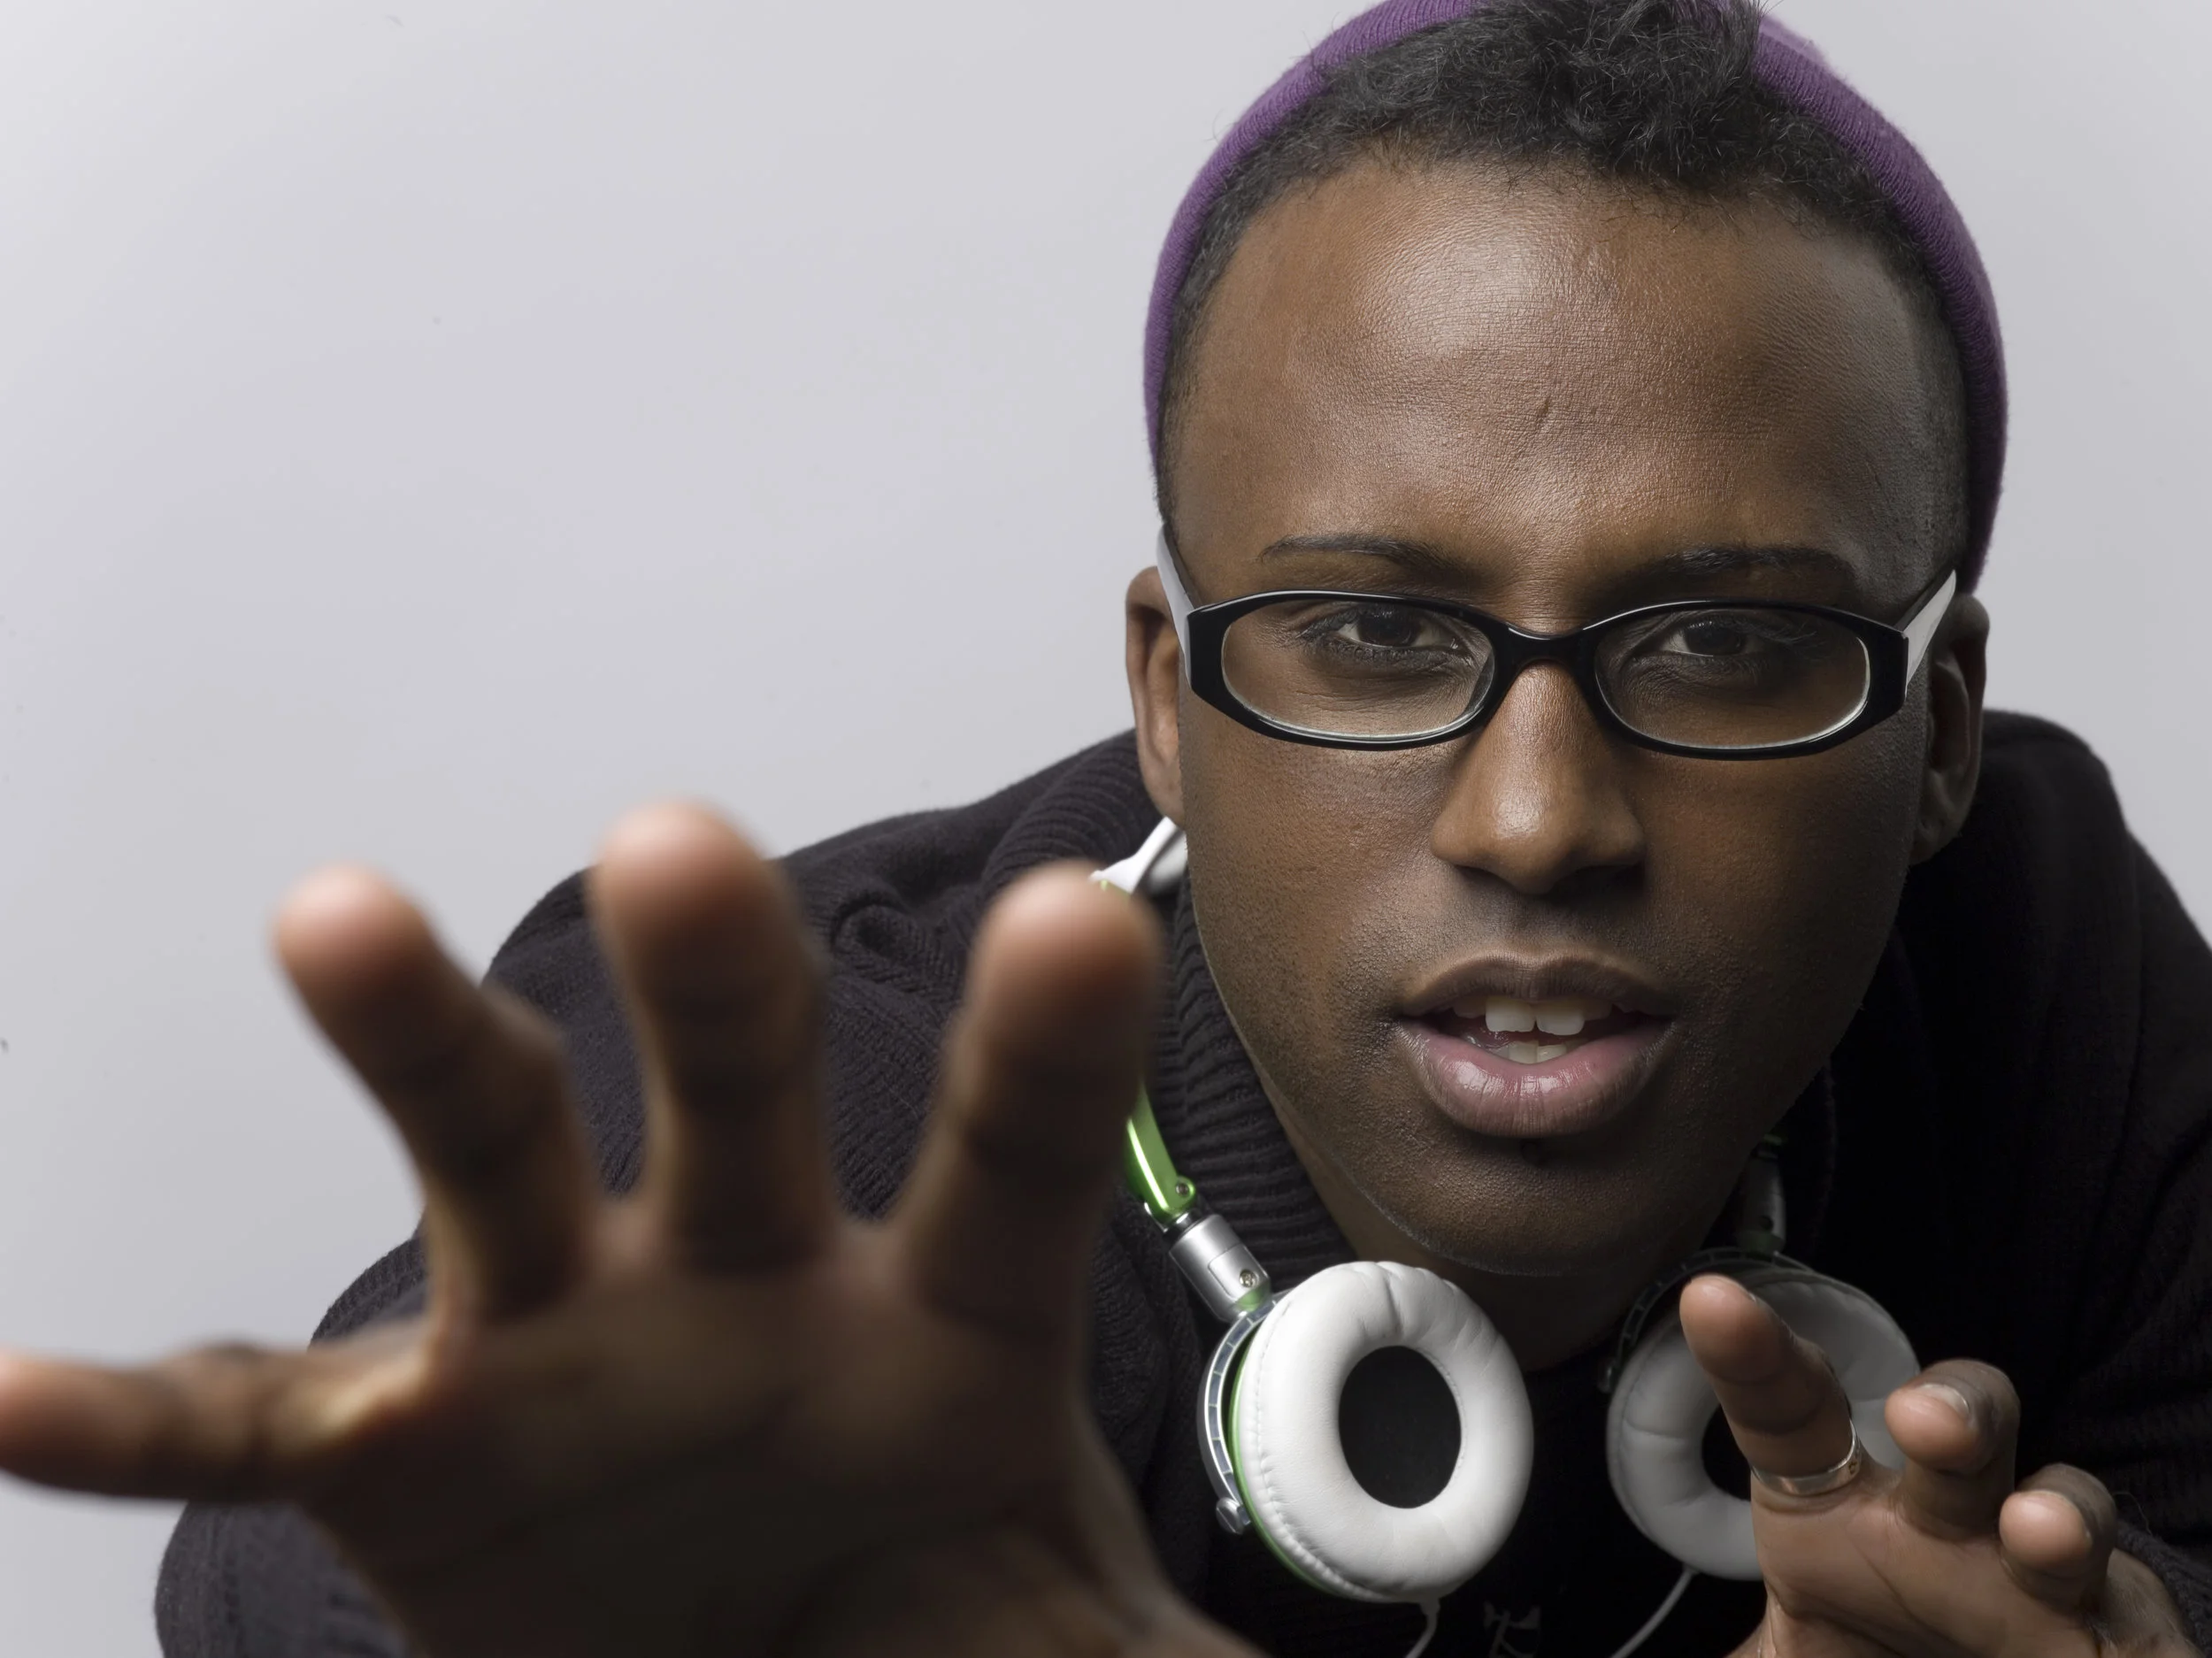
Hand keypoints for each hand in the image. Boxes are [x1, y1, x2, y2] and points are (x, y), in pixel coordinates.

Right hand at [0, 806, 1252, 1657]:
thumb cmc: (928, 1622)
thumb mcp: (1062, 1647)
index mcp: (941, 1313)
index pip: (1011, 1155)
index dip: (1044, 1050)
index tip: (1079, 920)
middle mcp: (746, 1271)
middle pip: (737, 1088)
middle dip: (710, 978)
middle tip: (679, 849)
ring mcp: (565, 1337)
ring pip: (494, 1152)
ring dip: (419, 1039)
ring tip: (337, 911)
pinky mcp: (410, 1445)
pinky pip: (259, 1421)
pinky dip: (143, 1412)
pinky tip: (25, 1392)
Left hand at [1682, 1275, 2197, 1657]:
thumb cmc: (1862, 1655)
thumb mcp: (1784, 1655)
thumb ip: (1739, 1650)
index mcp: (1837, 1507)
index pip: (1792, 1413)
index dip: (1756, 1359)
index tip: (1712, 1302)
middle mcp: (1946, 1520)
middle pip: (1954, 1431)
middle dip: (1954, 1410)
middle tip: (1925, 1417)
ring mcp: (2042, 1573)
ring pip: (2063, 1510)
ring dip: (2059, 1512)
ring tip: (2036, 1529)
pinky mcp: (2122, 1638)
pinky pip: (2143, 1629)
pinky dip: (2145, 1641)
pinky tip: (2125, 1655)